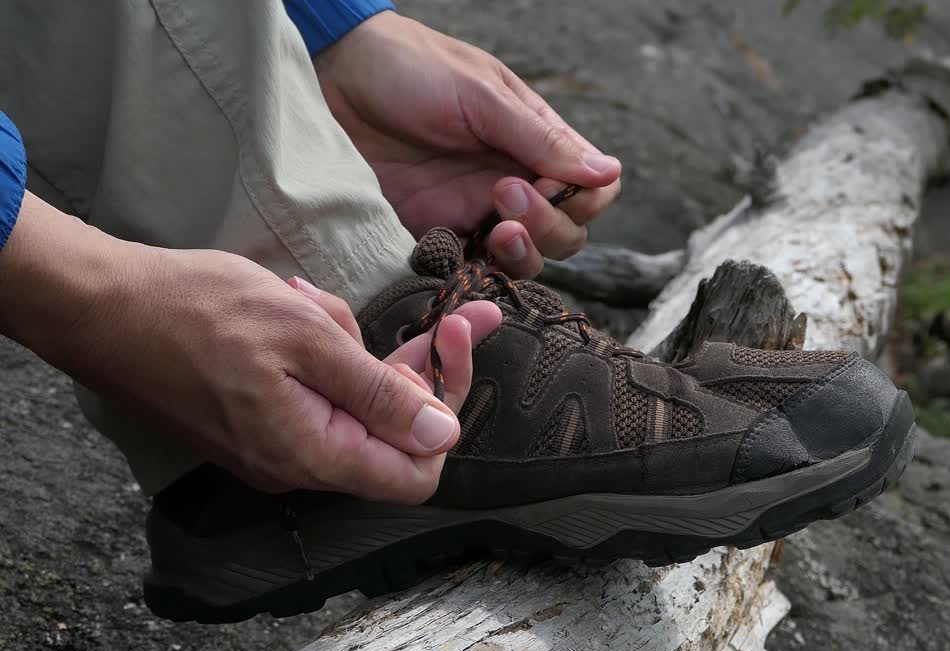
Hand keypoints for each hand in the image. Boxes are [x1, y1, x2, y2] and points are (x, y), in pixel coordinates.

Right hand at [0, 193, 500, 503]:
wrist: (103, 307)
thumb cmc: (200, 313)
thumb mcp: (307, 337)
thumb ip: (379, 393)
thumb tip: (444, 436)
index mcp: (313, 454)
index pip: (416, 472)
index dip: (444, 413)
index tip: (449, 345)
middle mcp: (297, 465)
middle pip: (393, 436)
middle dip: (417, 368)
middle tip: (448, 314)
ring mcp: (276, 446)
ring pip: (354, 405)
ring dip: (356, 349)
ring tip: (309, 300)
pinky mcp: (260, 422)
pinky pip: (318, 394)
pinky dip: (324, 351)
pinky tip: (296, 307)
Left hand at [315, 11, 621, 277]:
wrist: (330, 79)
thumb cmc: (408, 67)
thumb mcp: (481, 95)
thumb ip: (541, 139)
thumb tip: (607, 173)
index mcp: (534, 142)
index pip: (591, 189)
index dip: (586, 200)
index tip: (555, 186)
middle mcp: (512, 182)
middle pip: (566, 233)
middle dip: (550, 226)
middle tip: (506, 196)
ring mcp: (474, 213)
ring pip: (526, 260)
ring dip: (523, 252)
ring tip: (494, 226)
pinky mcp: (434, 236)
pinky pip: (472, 271)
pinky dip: (476, 272)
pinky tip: (457, 247)